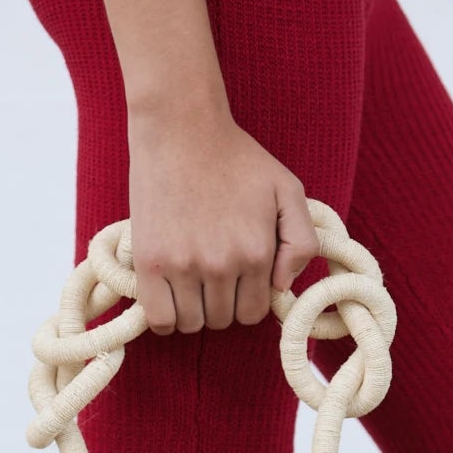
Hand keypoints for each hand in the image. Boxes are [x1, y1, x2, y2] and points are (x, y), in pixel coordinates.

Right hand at [127, 98, 319, 335]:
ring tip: (189, 283)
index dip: (246, 300)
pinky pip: (161, 319)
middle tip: (211, 277)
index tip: (236, 282)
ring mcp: (184, 266)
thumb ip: (301, 241)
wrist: (181, 129)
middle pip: (222, 321)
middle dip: (220, 305)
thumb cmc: (236, 157)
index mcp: (256, 253)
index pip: (254, 313)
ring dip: (192, 311)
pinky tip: (168, 298)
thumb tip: (282, 287)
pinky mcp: (150, 263)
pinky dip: (165, 318)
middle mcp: (222, 265)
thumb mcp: (287, 189)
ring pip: (192, 324)